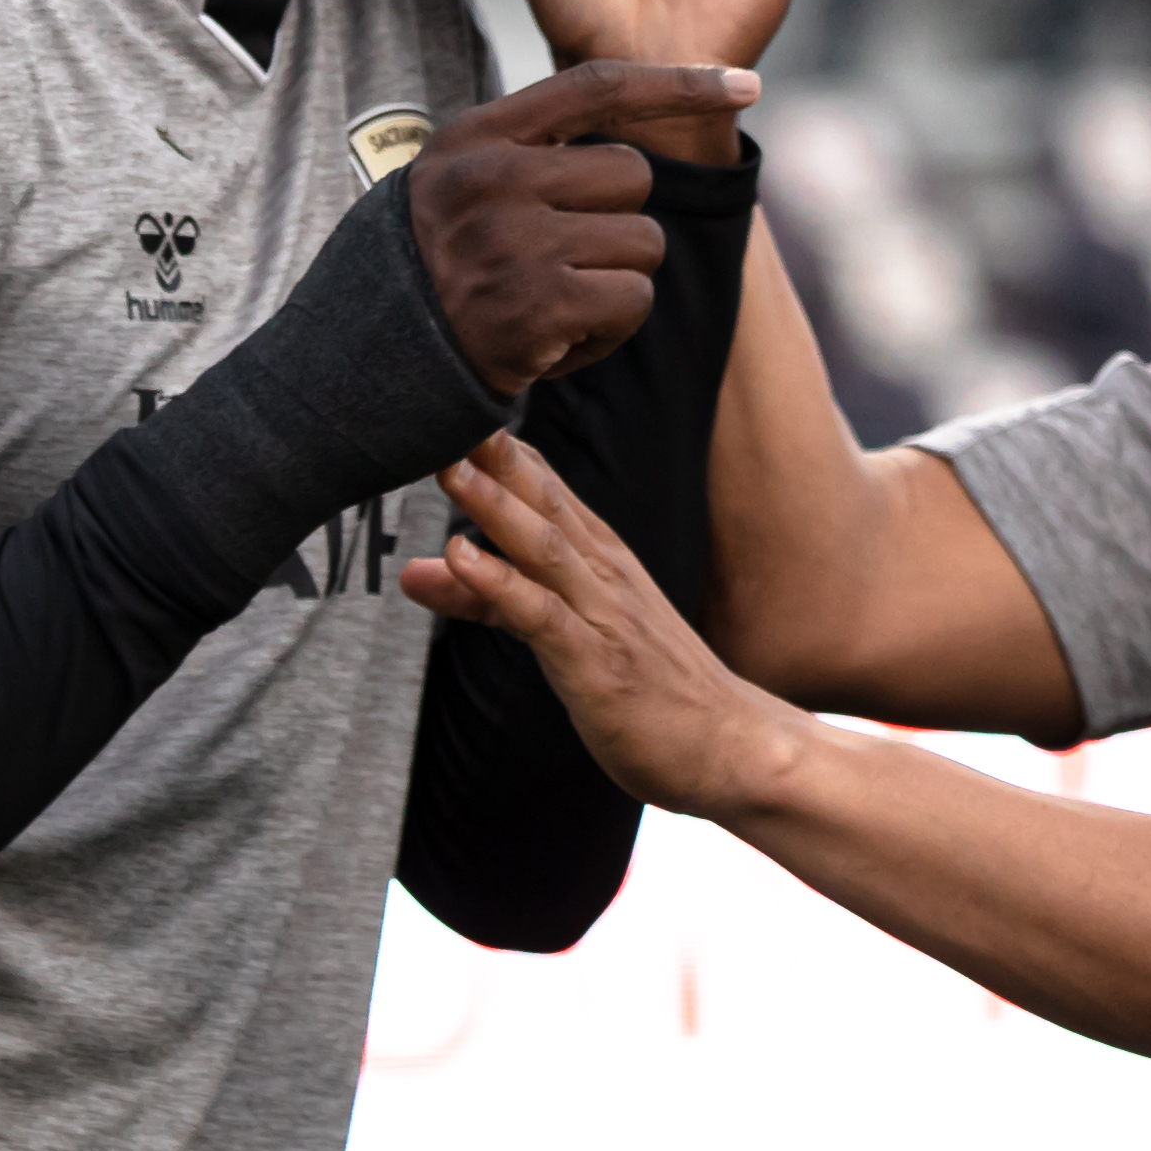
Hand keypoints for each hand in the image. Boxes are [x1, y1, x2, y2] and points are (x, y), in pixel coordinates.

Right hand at [403, 58, 754, 399]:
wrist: (360, 364)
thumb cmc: (424, 275)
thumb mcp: (452, 184)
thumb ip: (525, 151)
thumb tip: (627, 151)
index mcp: (475, 137)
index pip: (593, 87)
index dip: (678, 83)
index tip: (747, 83)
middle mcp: (494, 177)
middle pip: (633, 175)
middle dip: (616, 223)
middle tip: (560, 262)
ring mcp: (516, 239)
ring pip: (644, 244)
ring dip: (614, 284)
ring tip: (550, 305)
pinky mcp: (540, 304)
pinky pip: (633, 302)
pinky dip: (607, 332)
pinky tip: (554, 342)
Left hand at [403, 430, 808, 818]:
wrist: (731, 746)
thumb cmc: (650, 689)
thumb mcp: (562, 634)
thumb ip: (489, 600)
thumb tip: (418, 572)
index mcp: (601, 559)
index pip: (544, 485)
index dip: (495, 447)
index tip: (450, 404)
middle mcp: (603, 574)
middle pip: (543, 501)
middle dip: (492, 457)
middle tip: (443, 413)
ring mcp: (602, 614)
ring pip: (543, 546)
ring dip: (495, 504)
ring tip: (450, 468)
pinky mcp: (596, 662)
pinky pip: (541, 614)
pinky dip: (500, 583)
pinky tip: (463, 557)